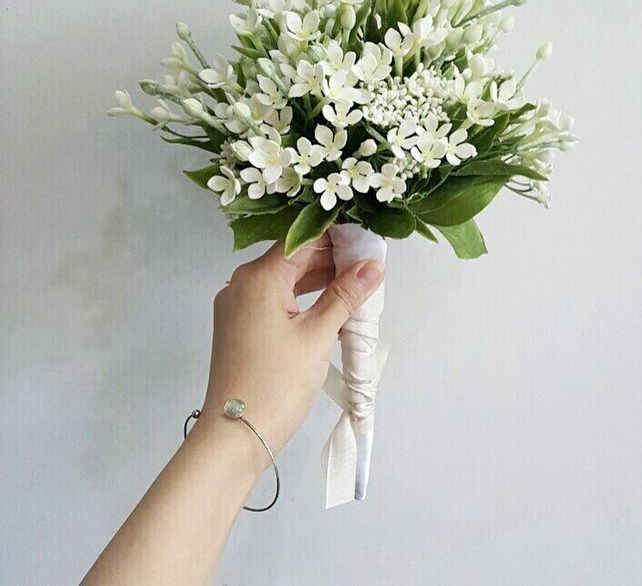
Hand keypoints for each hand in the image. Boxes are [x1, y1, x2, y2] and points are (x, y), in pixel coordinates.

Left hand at [198, 235, 384, 459]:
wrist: (235, 435)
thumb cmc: (276, 383)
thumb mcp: (317, 335)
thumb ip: (345, 295)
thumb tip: (373, 265)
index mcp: (258, 277)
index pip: (303, 240)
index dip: (338, 238)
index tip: (368, 243)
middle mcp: (242, 283)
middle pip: (292, 258)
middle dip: (331, 261)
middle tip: (368, 268)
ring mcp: (237, 305)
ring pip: (284, 280)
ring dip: (318, 281)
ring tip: (356, 287)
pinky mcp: (240, 326)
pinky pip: (275, 300)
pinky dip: (301, 299)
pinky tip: (329, 306)